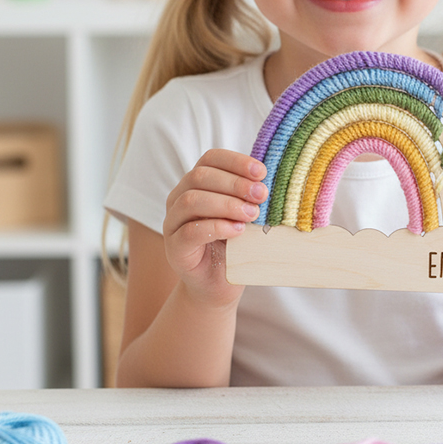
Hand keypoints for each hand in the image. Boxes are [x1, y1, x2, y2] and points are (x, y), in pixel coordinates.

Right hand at [163, 149, 267, 307]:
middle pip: (199, 176)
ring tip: (252, 214)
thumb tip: (269, 181)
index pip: (210, 159)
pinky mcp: (174, 248)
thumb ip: (250, 197)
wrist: (219, 285)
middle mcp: (179, 198)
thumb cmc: (235, 246)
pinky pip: (189, 231)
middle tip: (261, 195)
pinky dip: (216, 227)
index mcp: (196, 184)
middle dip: (235, 183)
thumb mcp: (245, 216)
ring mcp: (172, 223)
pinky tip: (238, 230)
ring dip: (226, 204)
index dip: (236, 161)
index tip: (262, 172)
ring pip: (192, 201)